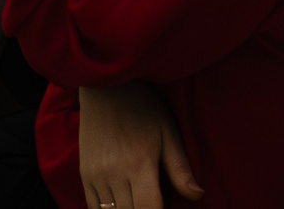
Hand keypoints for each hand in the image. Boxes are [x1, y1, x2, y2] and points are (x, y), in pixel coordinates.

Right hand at [79, 83, 203, 208]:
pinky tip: (121, 205)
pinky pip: (94, 207)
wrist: (105, 86)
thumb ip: (180, 168)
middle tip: (155, 201)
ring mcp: (96, 174)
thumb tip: (198, 195)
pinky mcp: (85, 173)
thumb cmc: (142, 107)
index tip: (167, 208)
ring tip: (139, 200)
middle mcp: (114, 173)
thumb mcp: (168, 132)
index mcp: (139, 164)